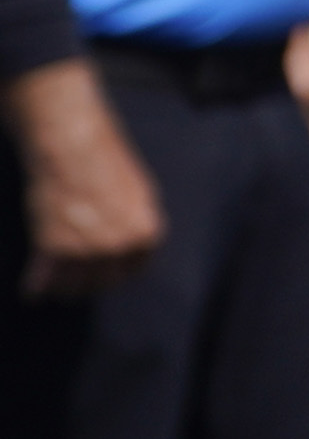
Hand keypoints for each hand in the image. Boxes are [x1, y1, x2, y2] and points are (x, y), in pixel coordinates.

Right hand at [9, 62, 163, 298]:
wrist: (70, 146)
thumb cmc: (101, 160)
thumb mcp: (136, 191)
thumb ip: (134, 221)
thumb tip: (130, 240)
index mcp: (146, 232)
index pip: (134, 269)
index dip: (117, 274)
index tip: (103, 276)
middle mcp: (120, 246)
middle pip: (103, 281)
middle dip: (88, 284)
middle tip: (74, 286)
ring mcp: (88, 250)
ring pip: (74, 285)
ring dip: (62, 288)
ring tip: (53, 289)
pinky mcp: (54, 248)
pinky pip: (44, 279)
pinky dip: (36, 286)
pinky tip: (32, 291)